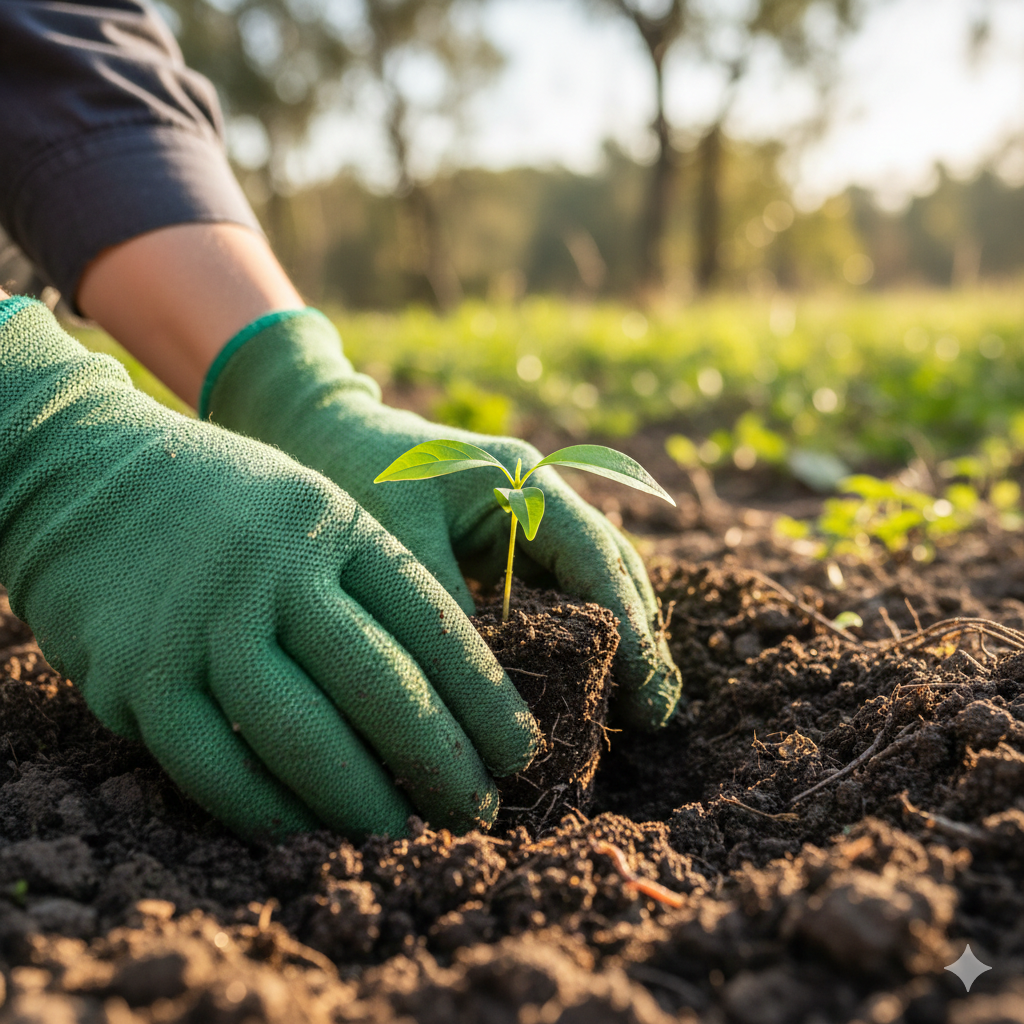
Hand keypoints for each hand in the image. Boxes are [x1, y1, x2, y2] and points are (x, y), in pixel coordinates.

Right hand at [0, 298, 538, 838]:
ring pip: (302, 736)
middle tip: (479, 811)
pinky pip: (216, 767)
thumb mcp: (314, 507)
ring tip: (407, 837)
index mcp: (337, 526)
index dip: (485, 699)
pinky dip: (270, 812)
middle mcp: (276, 573)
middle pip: (380, 685)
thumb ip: (373, 583)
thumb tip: (443, 694)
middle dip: (441, 762)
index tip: (519, 751)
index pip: (434, 624)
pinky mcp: (139, 676)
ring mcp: (204, 625)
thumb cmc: (229, 504)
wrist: (88, 476)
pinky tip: (310, 833)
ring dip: (363, 802)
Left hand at [205, 310, 681, 729]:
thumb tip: (480, 686)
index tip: (642, 685)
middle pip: (612, 571)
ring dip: (616, 642)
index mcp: (524, 481)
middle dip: (638, 638)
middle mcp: (542, 500)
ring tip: (636, 711)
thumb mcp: (393, 529)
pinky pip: (557, 595)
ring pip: (594, 585)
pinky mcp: (510, 548)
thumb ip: (439, 597)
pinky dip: (574, 638)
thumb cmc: (358, 470)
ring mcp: (531, 523)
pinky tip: (578, 686)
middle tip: (654, 714)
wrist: (330, 433)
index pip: (596, 556)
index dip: (627, 622)